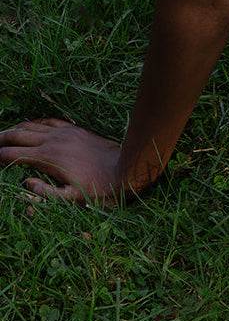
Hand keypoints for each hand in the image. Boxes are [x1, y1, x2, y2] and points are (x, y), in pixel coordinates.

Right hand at [0, 118, 122, 205]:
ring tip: (4, 135)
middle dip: (1, 138)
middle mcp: (53, 140)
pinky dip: (36, 123)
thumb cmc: (99, 188)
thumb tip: (25, 183)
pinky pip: (50, 121)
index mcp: (48, 158)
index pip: (13, 154)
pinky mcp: (75, 129)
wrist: (125, 167)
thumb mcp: (72, 199)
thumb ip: (45, 193)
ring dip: (15, 129)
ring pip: (32, 124)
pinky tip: (32, 126)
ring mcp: (64, 132)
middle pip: (18, 134)